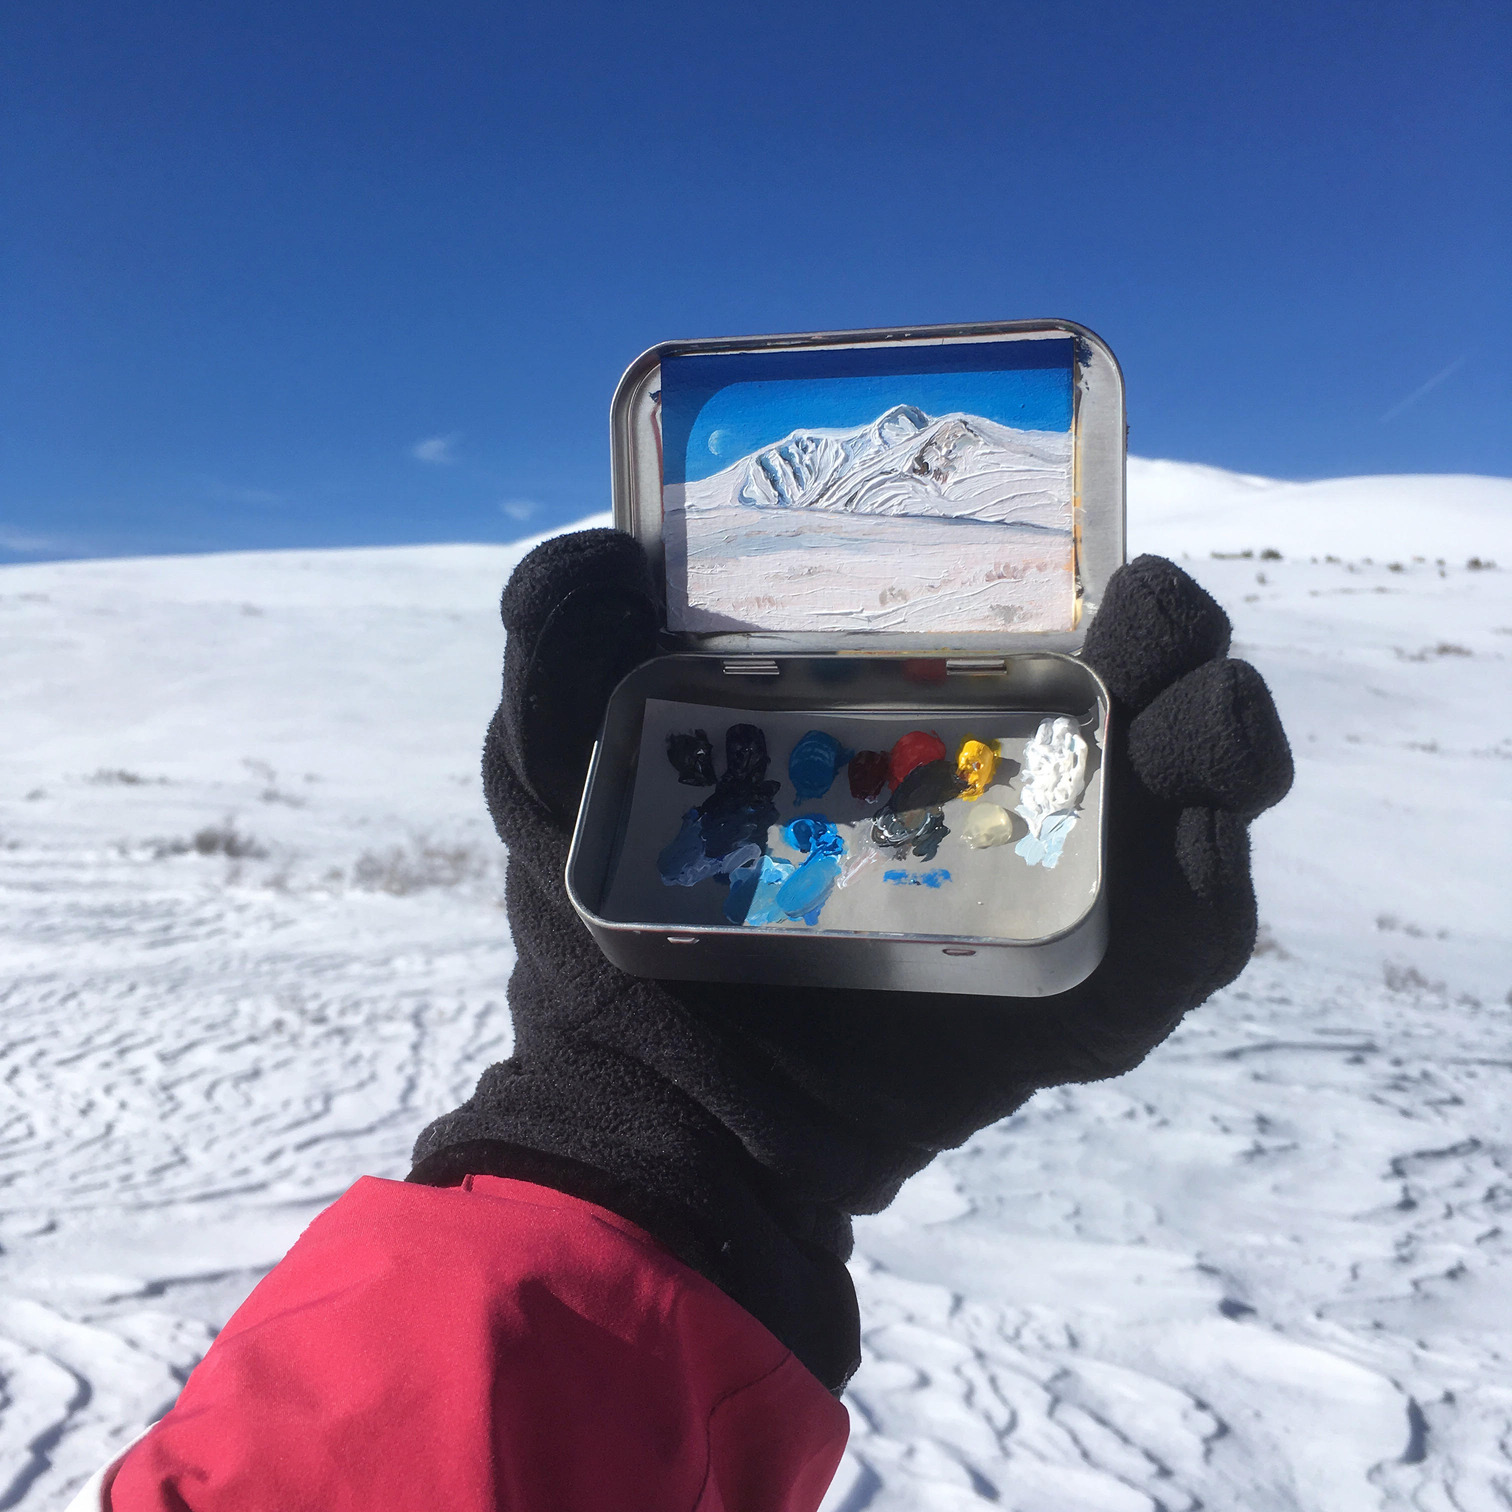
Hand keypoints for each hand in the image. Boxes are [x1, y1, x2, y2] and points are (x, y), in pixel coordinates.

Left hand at [411, 530, 1292, 1388]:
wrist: (659, 1113)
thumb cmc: (602, 939)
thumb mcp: (548, 767)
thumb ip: (557, 640)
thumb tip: (598, 546)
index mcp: (894, 711)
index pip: (1018, 605)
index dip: (1066, 559)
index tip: (1062, 536)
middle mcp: (990, 785)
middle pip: (1134, 681)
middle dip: (1170, 633)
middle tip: (1138, 624)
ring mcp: (1049, 889)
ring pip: (1192, 790)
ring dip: (1223, 736)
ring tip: (1188, 722)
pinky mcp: (1087, 996)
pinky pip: (1191, 937)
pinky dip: (1213, 883)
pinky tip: (1190, 832)